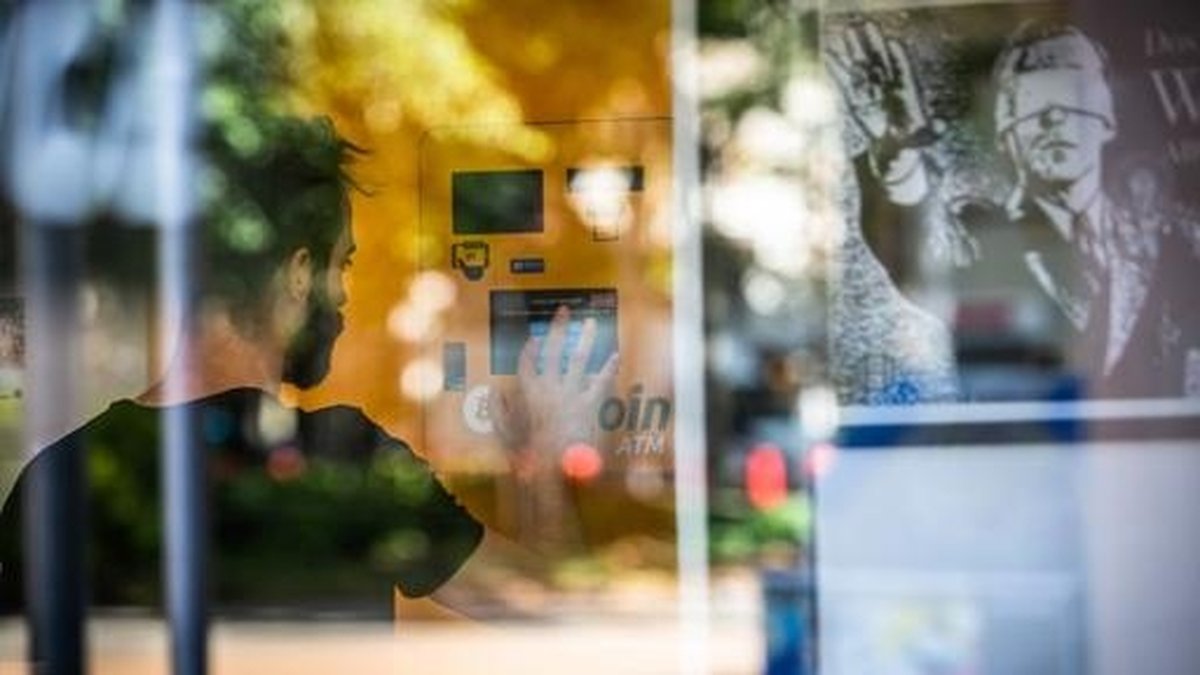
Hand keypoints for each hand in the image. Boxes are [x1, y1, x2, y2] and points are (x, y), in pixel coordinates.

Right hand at [491, 306, 617, 476]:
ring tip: (591, 323)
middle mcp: (550, 389)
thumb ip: (499, 415)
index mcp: (528, 395)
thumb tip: (494, 395)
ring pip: (577, 359)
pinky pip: (601, 381)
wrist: (557, 471)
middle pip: (552, 351)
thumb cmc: (532, 458)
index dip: (529, 350)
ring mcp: (571, 394)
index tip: (533, 338)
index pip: (526, 365)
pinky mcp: (591, 404)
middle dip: (557, 329)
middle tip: (564, 311)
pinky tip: (615, 356)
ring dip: (584, 339)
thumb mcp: (508, 438)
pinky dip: (609, 368)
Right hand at [826, 19, 936, 161]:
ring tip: (848, 32)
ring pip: (863, 68)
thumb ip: (929, 133)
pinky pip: (846, 82)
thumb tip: (940, 128)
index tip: (893, 45)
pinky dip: (838, 70)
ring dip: (854, 51)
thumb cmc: (909, 147)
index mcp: (907, 96)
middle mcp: (889, 90)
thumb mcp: (921, 140)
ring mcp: (872, 94)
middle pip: (881, 63)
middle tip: (867, 27)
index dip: (899, 59)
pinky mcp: (857, 101)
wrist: (893, 156)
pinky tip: (831, 56)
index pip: (903, 73)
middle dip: (874, 45)